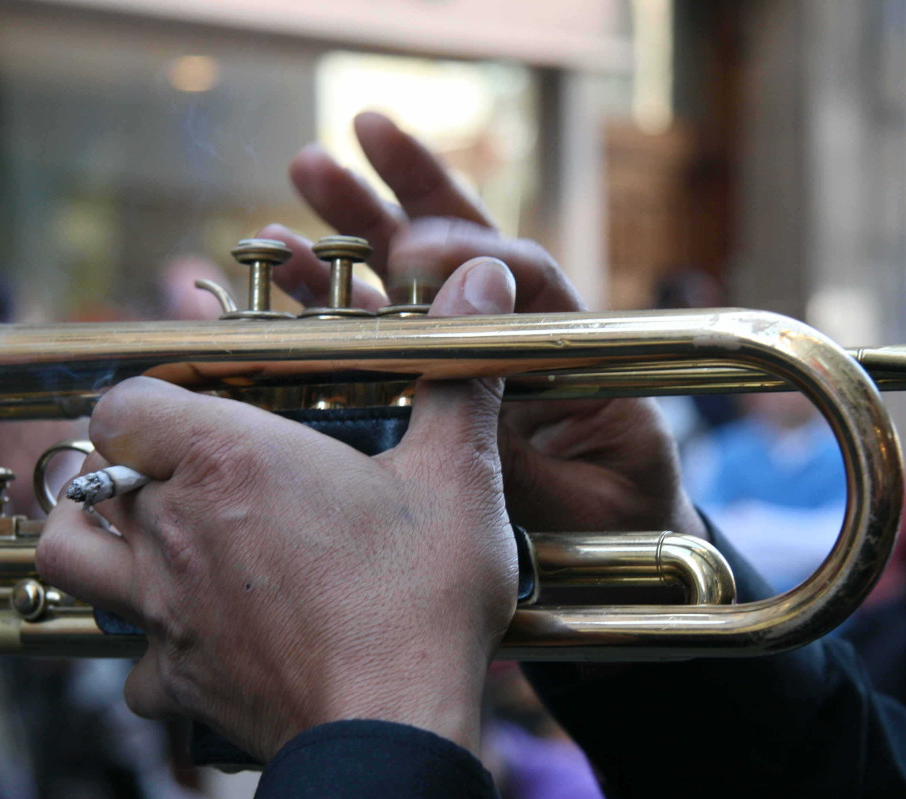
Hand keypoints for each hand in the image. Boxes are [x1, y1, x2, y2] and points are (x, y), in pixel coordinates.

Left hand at [37, 258, 519, 760]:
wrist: (392, 726)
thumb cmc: (418, 596)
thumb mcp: (456, 474)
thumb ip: (457, 375)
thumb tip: (486, 278)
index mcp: (226, 459)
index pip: (125, 402)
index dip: (152, 398)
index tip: (198, 405)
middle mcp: (174, 528)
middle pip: (92, 475)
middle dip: (127, 466)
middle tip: (190, 472)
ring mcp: (164, 610)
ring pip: (70, 559)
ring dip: (96, 542)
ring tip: (152, 540)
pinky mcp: (179, 682)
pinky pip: (131, 665)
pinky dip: (151, 651)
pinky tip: (200, 642)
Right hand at [265, 112, 703, 536]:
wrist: (615, 555)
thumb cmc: (620, 526)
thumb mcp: (588, 507)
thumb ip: (527, 470)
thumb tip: (457, 427)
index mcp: (579, 355)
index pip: (535, 280)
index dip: (476, 258)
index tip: (415, 251)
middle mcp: (520, 342)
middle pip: (469, 250)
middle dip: (413, 190)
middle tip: (359, 135)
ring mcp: (471, 361)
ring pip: (413, 282)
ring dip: (357, 228)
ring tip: (306, 171)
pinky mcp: (428, 391)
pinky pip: (376, 336)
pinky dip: (331, 301)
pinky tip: (285, 268)